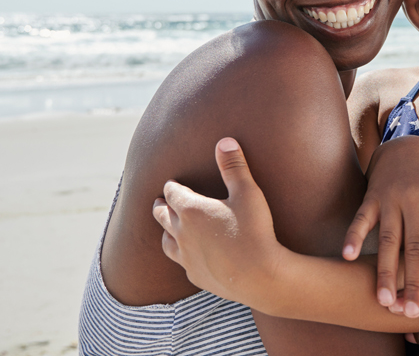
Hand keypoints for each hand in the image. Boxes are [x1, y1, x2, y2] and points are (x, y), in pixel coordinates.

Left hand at [152, 137, 285, 309]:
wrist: (259, 276)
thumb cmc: (254, 231)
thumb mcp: (248, 193)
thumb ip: (234, 166)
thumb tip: (224, 141)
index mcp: (191, 209)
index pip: (173, 192)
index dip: (172, 186)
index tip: (172, 183)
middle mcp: (181, 233)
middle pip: (162, 216)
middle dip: (161, 206)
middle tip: (159, 202)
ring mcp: (186, 256)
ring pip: (166, 241)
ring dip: (165, 232)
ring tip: (168, 228)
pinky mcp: (195, 275)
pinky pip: (181, 262)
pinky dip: (181, 254)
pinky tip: (188, 255)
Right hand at [341, 135, 418, 317]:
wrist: (405, 145)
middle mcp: (415, 199)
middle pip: (415, 246)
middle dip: (413, 281)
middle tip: (413, 312)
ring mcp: (390, 198)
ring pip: (388, 240)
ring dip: (385, 271)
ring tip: (384, 301)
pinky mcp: (370, 198)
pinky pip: (361, 219)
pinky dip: (352, 236)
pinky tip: (347, 258)